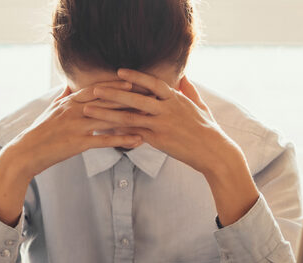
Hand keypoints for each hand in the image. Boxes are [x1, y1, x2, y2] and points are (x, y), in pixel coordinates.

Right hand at [7, 81, 143, 179]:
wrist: (25, 152)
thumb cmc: (39, 132)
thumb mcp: (50, 109)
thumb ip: (62, 96)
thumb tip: (67, 84)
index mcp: (69, 101)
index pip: (96, 89)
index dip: (115, 84)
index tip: (132, 81)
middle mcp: (74, 110)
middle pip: (106, 100)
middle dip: (128, 97)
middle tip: (148, 95)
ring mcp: (76, 126)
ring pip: (108, 118)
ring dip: (130, 117)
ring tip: (149, 117)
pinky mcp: (77, 143)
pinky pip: (104, 140)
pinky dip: (122, 140)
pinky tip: (137, 141)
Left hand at [84, 69, 235, 175]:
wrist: (214, 152)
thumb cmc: (208, 129)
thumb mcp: (201, 105)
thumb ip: (190, 90)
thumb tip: (185, 76)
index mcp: (176, 98)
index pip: (152, 83)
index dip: (135, 76)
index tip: (119, 71)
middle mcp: (167, 109)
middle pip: (135, 97)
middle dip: (113, 93)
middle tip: (94, 89)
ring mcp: (162, 125)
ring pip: (129, 117)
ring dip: (107, 113)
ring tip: (89, 110)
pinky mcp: (159, 140)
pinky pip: (133, 135)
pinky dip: (116, 133)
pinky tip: (102, 132)